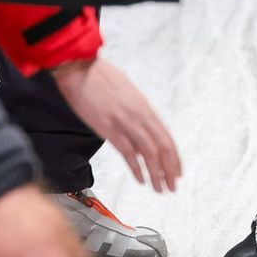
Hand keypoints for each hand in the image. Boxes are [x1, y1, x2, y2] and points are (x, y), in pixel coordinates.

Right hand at [52, 58, 180, 192]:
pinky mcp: (108, 127)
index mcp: (144, 107)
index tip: (177, 172)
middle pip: (162, 147)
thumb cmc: (100, 77)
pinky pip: (127, 152)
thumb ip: (136, 108)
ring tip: (159, 189)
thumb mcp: (127, 90)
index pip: (166, 137)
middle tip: (172, 187)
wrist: (79, 68)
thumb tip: (142, 121)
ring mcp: (125, 122)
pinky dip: (136, 168)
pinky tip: (140, 180)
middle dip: (170, 170)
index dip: (174, 158)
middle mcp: (139, 115)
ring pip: (149, 152)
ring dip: (156, 174)